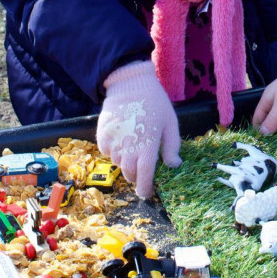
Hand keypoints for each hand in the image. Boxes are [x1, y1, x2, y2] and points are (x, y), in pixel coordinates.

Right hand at [96, 60, 181, 197]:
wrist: (130, 84)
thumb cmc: (155, 102)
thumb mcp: (171, 123)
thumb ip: (172, 146)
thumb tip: (174, 165)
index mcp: (147, 145)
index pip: (144, 175)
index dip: (145, 188)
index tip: (147, 193)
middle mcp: (128, 147)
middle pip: (130, 173)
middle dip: (136, 176)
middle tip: (143, 169)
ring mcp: (113, 141)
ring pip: (118, 163)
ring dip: (126, 162)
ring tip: (134, 146)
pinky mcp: (102, 135)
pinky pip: (107, 152)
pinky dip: (114, 151)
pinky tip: (123, 138)